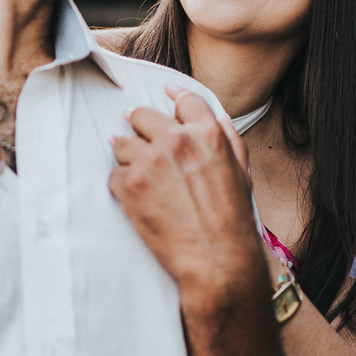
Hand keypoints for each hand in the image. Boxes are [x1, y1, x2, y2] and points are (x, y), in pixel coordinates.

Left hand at [109, 86, 264, 312]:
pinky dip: (122, 186)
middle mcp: (177, 141)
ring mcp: (150, 161)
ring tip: (141, 177)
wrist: (216, 260)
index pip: (185, 101)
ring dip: (127, 157)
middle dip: (141, 126)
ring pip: (121, 142)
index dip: (174, 97)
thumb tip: (216, 115)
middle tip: (143, 143)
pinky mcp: (129, 185)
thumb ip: (228, 139)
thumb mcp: (241, 172)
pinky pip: (114, 174)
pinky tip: (138, 201)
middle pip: (142, 115)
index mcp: (208, 135)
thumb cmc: (232, 220)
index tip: (165, 95)